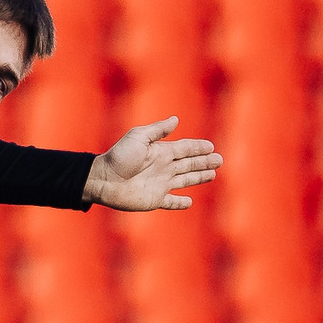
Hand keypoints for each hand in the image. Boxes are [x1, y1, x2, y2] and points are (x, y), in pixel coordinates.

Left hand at [84, 115, 220, 210]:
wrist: (103, 180)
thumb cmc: (119, 156)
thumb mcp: (138, 137)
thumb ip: (158, 130)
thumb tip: (176, 119)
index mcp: (161, 152)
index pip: (185, 148)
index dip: (199, 147)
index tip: (211, 147)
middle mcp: (163, 168)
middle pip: (189, 164)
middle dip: (204, 162)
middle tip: (220, 160)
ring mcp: (160, 184)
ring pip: (185, 180)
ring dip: (199, 178)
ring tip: (212, 174)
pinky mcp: (154, 200)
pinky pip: (170, 202)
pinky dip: (180, 203)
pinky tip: (189, 202)